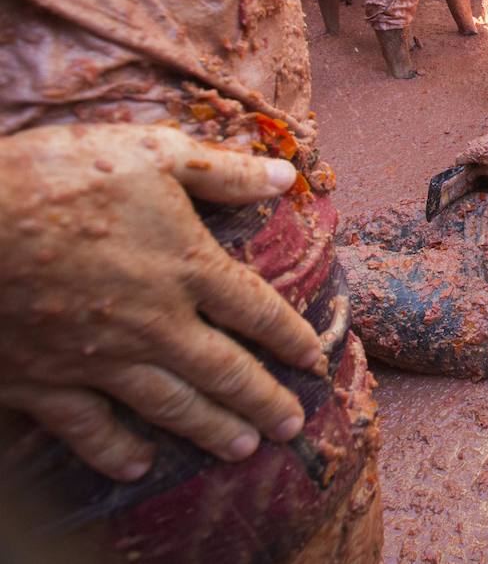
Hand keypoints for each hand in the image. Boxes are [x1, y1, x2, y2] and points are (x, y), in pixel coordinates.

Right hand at [0, 124, 322, 481]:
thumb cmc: (58, 177)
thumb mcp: (151, 152)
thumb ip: (222, 171)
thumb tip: (287, 175)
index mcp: (187, 267)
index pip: (256, 311)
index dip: (291, 338)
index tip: (313, 361)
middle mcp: (155, 324)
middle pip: (226, 372)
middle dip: (264, 401)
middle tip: (292, 427)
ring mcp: (99, 359)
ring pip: (171, 406)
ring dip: (211, 429)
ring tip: (242, 449)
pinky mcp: (43, 381)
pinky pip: (88, 427)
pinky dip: (115, 451)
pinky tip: (136, 467)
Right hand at [453, 132, 487, 181]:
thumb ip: (478, 173)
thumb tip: (469, 177)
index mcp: (474, 152)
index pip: (459, 158)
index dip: (459, 166)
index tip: (463, 171)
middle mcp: (477, 142)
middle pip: (466, 151)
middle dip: (468, 160)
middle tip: (474, 168)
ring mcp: (484, 137)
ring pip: (474, 145)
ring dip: (476, 153)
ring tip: (483, 161)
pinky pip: (482, 142)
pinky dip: (483, 148)